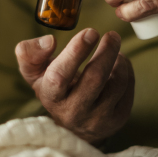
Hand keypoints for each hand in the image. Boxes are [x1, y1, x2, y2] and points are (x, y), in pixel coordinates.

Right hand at [15, 29, 134, 144]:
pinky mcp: (117, 119)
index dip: (76, 51)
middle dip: (106, 52)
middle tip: (112, 35)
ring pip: (116, 83)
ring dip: (118, 60)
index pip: (60, 76)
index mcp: (51, 97)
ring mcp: (98, 119)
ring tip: (114, 48)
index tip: (90, 32)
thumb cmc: (54, 89)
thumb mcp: (34, 73)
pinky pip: (128, 89)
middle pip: (95, 78)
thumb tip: (49, 41)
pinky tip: (118, 63)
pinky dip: (126, 70)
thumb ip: (29, 53)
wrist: (74, 124)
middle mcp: (74, 112)